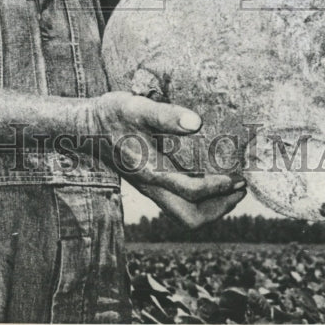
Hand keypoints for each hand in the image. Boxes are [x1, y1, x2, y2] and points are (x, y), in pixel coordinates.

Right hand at [76, 91, 246, 227]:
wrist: (85, 127)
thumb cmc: (110, 115)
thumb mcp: (136, 107)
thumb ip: (165, 115)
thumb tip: (197, 122)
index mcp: (150, 173)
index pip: (191, 192)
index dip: (217, 188)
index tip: (235, 176)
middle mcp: (151, 187)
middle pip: (189, 217)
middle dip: (219, 208)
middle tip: (240, 188)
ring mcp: (150, 188)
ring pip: (184, 213)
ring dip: (211, 206)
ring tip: (232, 187)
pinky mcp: (150, 182)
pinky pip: (179, 202)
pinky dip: (199, 197)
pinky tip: (209, 175)